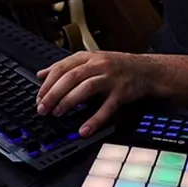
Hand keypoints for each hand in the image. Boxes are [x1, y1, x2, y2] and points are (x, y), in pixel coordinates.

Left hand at [35, 51, 156, 135]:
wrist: (148, 70)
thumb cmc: (118, 67)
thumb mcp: (91, 60)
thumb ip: (66, 67)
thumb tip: (41, 74)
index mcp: (89, 57)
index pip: (62, 67)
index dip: (48, 83)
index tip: (39, 97)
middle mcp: (99, 65)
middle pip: (71, 77)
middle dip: (53, 94)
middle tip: (43, 108)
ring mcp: (111, 78)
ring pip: (86, 88)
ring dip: (69, 102)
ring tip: (58, 113)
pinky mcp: (122, 92)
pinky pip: (106, 107)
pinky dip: (94, 120)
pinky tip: (84, 130)